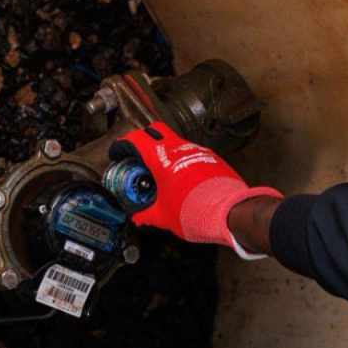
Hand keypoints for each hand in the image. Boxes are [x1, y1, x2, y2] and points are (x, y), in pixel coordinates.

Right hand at [109, 122, 281, 255]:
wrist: (229, 211)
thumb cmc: (195, 210)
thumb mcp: (163, 216)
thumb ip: (146, 215)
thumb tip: (138, 218)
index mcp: (160, 158)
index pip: (135, 138)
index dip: (123, 144)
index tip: (119, 153)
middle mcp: (178, 148)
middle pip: (156, 129)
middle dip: (144, 138)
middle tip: (138, 156)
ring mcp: (197, 150)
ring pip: (176, 140)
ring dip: (165, 150)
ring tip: (162, 171)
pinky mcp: (212, 157)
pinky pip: (192, 152)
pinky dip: (183, 159)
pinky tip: (183, 178)